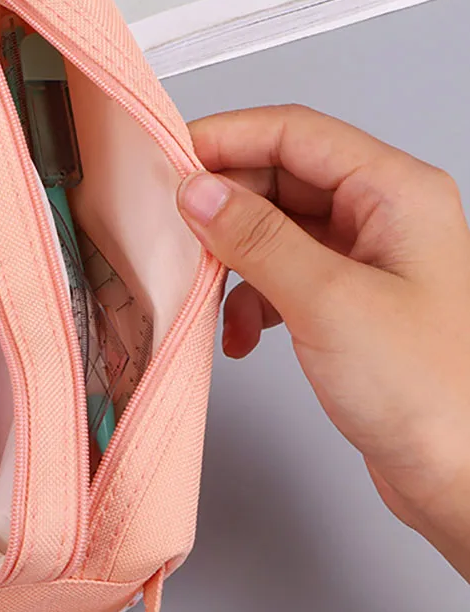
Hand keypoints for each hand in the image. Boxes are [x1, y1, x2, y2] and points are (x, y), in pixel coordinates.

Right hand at [177, 106, 469, 579]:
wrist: (460, 477)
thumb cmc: (431, 394)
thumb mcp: (327, 301)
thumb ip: (256, 238)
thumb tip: (199, 193)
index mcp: (396, 193)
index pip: (294, 134)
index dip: (225, 139)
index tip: (169, 162)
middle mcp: (383, 218)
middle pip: (280, 178)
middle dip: (223, 206)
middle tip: (174, 229)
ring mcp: (366, 262)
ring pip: (275, 230)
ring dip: (233, 259)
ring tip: (205, 290)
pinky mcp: (347, 305)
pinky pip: (281, 277)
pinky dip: (249, 299)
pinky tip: (239, 333)